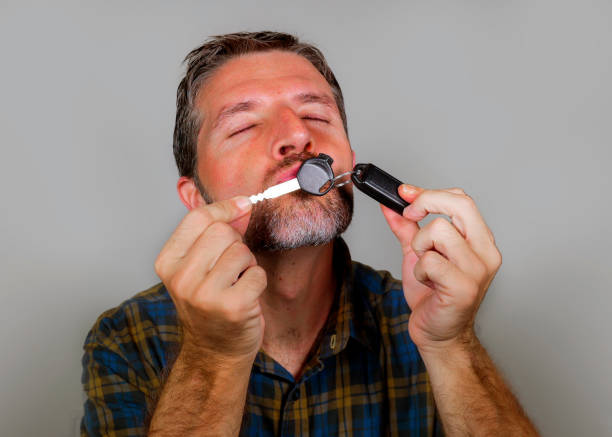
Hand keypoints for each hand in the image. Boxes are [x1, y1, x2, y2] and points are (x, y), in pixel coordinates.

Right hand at [154, 196, 266, 362]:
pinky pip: (257, 273)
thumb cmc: (210, 305)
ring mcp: (205, 295)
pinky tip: (246, 296)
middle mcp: (181, 279)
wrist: (215, 352)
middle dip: (236, 243)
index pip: (198, 218)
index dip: (225, 208)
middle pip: (223, 232)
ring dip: (248, 264)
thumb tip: (242, 203)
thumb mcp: (199, 267)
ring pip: (242, 251)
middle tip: (232, 266)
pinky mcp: (232, 307)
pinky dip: (258, 282)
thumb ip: (215, 233)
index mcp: (168, 263)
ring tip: (236, 283)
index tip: (243, 205)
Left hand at [381, 185, 501, 352]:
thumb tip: (389, 205)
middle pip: (458, 205)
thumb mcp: (418, 254)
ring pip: (439, 231)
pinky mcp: (464, 287)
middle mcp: (485, 252)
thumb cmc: (434, 295)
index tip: (405, 194)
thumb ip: (406, 228)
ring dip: (421, 247)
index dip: (430, 193)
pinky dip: (420, 270)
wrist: (439, 333)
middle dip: (426, 204)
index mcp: (480, 240)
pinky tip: (428, 282)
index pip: (461, 200)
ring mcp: (477, 270)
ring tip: (425, 266)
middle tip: (410, 216)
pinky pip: (430, 260)